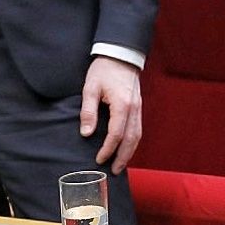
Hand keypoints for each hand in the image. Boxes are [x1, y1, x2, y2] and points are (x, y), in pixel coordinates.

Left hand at [81, 56, 142, 170]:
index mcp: (122, 105)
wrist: (120, 54)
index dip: (107, 149)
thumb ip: (88, 111)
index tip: (98, 159)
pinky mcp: (138, 106)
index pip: (116, 134)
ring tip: (120, 164)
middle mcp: (134, 108)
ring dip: (130, 152)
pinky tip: (126, 148)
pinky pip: (138, 128)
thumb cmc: (104, 69)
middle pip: (131, 139)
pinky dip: (133, 141)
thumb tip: (86, 133)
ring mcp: (138, 107)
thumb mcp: (90, 88)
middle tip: (113, 171)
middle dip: (122, 157)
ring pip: (137, 135)